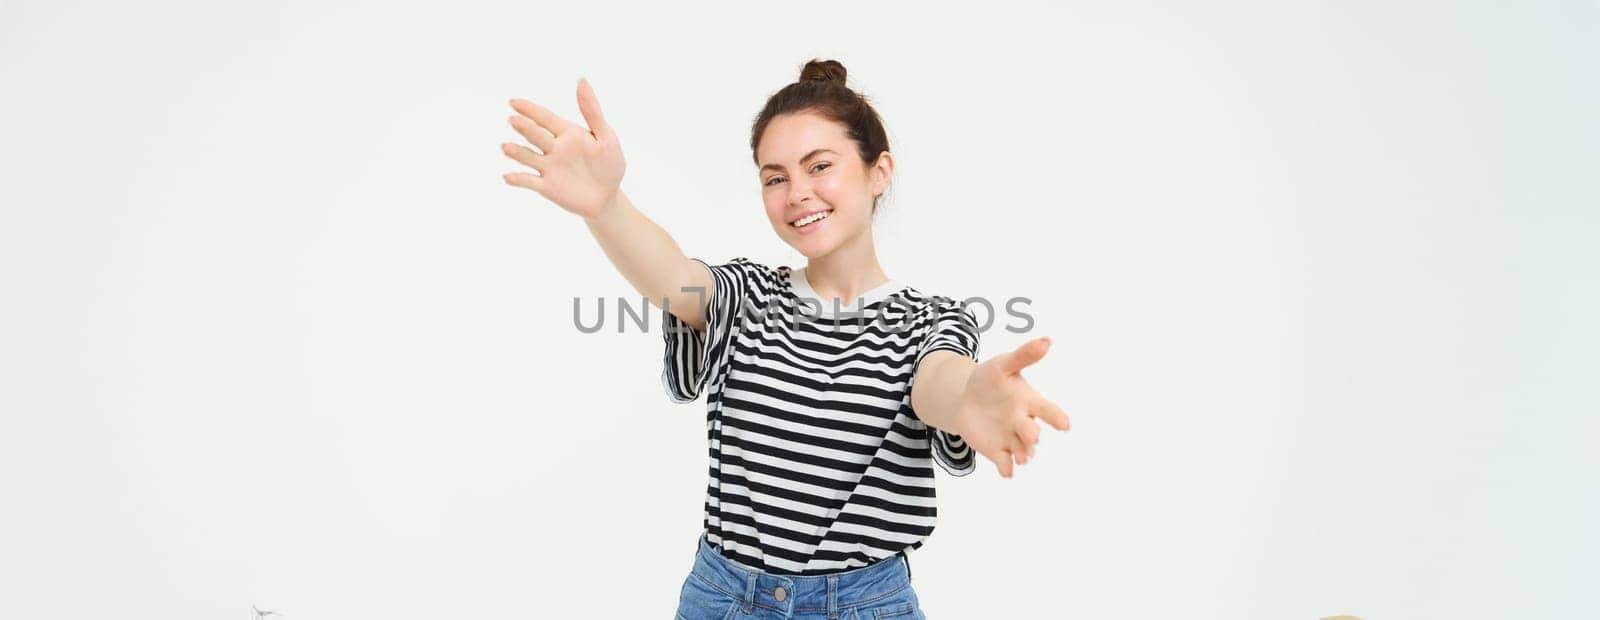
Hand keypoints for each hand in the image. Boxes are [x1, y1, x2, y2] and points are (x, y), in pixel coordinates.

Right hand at [501, 77, 625, 219]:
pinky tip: (508, 176)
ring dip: (517, 152)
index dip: (531, 110)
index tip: (514, 102)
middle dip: (525, 128)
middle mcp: (553, 148)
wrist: (608, 196)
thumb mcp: (606, 136)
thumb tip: (581, 80)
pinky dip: (518, 179)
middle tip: (514, 120)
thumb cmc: (608, 163)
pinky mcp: (546, 186)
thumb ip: (592, 111)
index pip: (545, 118)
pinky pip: (530, 182)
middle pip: (536, 135)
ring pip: (528, 157)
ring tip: (506, 147)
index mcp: (567, 132)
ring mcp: (548, 167)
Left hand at [953, 337, 1069, 477]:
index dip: (1057, 417)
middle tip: (1032, 437)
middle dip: (1032, 435)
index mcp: (1029, 401)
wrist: (965, 399)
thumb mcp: (1002, 365)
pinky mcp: (998, 451)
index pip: (1048, 410)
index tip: (1064, 424)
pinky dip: (1006, 468)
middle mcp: (1024, 422)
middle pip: (1032, 432)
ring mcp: (1012, 438)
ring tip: (1022, 457)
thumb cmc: (990, 380)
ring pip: (1022, 450)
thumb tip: (1046, 340)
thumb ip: (1023, 356)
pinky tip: (1007, 472)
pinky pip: (1005, 463)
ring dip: (1023, 454)